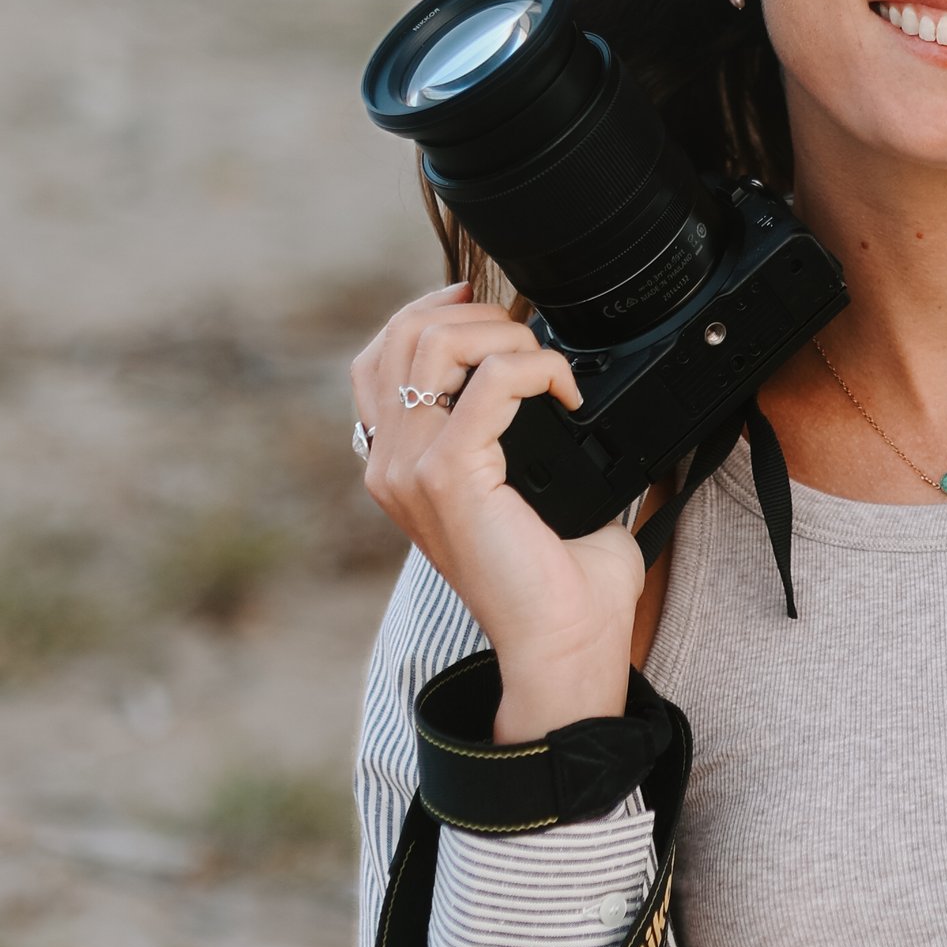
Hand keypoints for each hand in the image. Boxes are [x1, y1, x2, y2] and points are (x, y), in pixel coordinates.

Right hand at [351, 286, 643, 737]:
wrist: (563, 643)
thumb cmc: (556, 579)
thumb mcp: (519, 487)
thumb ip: (508, 430)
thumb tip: (550, 375)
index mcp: (396, 466)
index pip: (379, 358)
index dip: (427, 313)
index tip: (481, 304)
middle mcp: (390, 465)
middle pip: (402, 336)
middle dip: (475, 316)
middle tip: (529, 343)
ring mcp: (410, 470)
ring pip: (434, 343)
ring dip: (503, 335)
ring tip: (545, 368)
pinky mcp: (448, 476)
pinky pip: (492, 380)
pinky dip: (539, 369)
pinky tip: (567, 395)